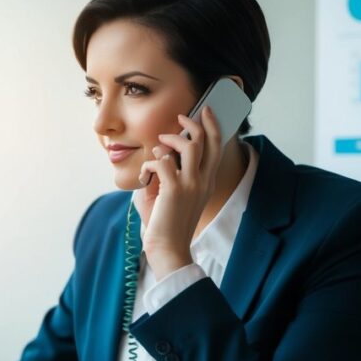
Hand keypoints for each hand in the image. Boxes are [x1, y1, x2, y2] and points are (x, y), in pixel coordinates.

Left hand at [136, 105, 222, 279]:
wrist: (168, 248)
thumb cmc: (166, 224)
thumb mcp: (171, 195)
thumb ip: (169, 173)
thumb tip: (160, 155)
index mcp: (206, 182)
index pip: (216, 147)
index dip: (213, 127)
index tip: (206, 112)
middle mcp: (203, 180)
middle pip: (207, 141)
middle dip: (195, 123)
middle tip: (181, 117)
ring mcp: (191, 184)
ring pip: (187, 146)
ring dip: (169, 140)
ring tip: (159, 145)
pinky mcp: (174, 189)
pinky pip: (162, 161)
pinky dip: (149, 165)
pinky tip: (144, 178)